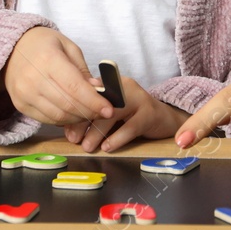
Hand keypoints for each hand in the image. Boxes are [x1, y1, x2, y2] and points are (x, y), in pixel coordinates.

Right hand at [0, 27, 112, 125]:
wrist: (12, 48)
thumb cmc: (44, 44)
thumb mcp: (68, 47)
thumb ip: (82, 70)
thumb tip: (97, 91)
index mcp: (48, 59)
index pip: (75, 87)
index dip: (94, 101)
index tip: (109, 109)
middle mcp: (33, 79)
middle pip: (68, 105)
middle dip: (90, 112)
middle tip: (103, 113)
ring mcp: (24, 94)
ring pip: (58, 116)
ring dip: (78, 119)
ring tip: (90, 113)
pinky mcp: (20, 105)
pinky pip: (46, 119)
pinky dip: (63, 120)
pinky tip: (73, 114)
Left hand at [62, 73, 183, 152]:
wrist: (164, 119)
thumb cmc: (132, 116)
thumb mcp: (110, 113)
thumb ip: (92, 115)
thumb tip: (69, 128)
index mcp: (111, 83)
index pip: (89, 94)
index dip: (75, 112)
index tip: (66, 129)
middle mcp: (124, 86)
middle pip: (99, 102)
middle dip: (83, 122)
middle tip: (74, 139)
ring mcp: (138, 98)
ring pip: (113, 113)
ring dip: (97, 131)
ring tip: (87, 147)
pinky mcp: (150, 113)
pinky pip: (130, 126)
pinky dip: (117, 138)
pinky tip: (107, 147)